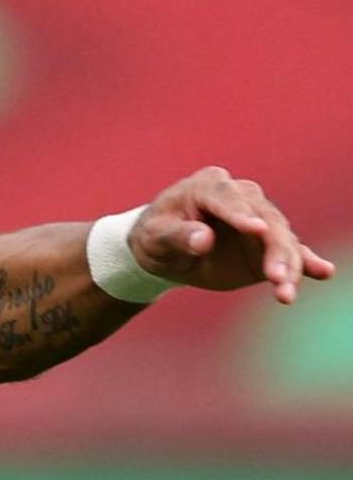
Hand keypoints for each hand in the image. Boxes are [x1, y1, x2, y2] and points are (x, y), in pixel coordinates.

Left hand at [133, 167, 335, 303]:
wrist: (165, 250)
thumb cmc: (155, 236)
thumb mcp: (155, 237)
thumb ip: (178, 236)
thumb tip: (203, 240)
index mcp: (208, 186)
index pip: (228, 198)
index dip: (242, 215)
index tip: (257, 230)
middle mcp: (241, 198)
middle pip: (266, 220)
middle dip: (274, 249)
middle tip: (275, 276)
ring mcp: (259, 220)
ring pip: (281, 240)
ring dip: (289, 266)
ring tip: (286, 292)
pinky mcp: (268, 244)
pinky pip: (291, 252)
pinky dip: (306, 263)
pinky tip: (323, 272)